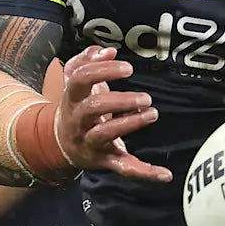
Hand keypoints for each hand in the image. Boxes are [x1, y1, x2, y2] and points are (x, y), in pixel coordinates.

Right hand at [55, 45, 171, 182]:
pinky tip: (165, 174)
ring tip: (152, 113)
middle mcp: (78, 120)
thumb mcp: (75, 81)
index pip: (81, 79)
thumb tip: (108, 51)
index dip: (102, 71)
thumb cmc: (77, 105)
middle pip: (93, 108)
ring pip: (105, 134)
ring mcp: (90, 142)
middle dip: (120, 100)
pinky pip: (124, 167)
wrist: (59, 143)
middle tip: (145, 97)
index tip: (128, 68)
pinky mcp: (104, 160)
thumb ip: (87, 61)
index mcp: (73, 98)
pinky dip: (145, 172)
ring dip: (130, 124)